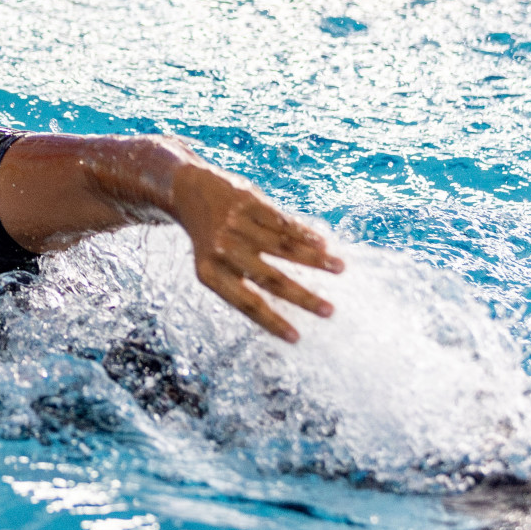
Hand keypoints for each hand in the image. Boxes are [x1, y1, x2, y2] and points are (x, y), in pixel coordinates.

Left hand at [170, 163, 342, 342]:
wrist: (190, 190)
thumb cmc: (211, 238)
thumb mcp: (213, 262)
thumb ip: (242, 280)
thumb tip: (282, 310)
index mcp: (211, 273)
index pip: (246, 304)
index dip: (271, 322)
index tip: (296, 338)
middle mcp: (223, 251)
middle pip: (270, 279)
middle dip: (303, 298)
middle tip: (329, 312)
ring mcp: (237, 226)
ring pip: (284, 247)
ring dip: (316, 260)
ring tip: (340, 268)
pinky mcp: (249, 203)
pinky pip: (284, 223)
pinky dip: (306, 234)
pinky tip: (325, 245)